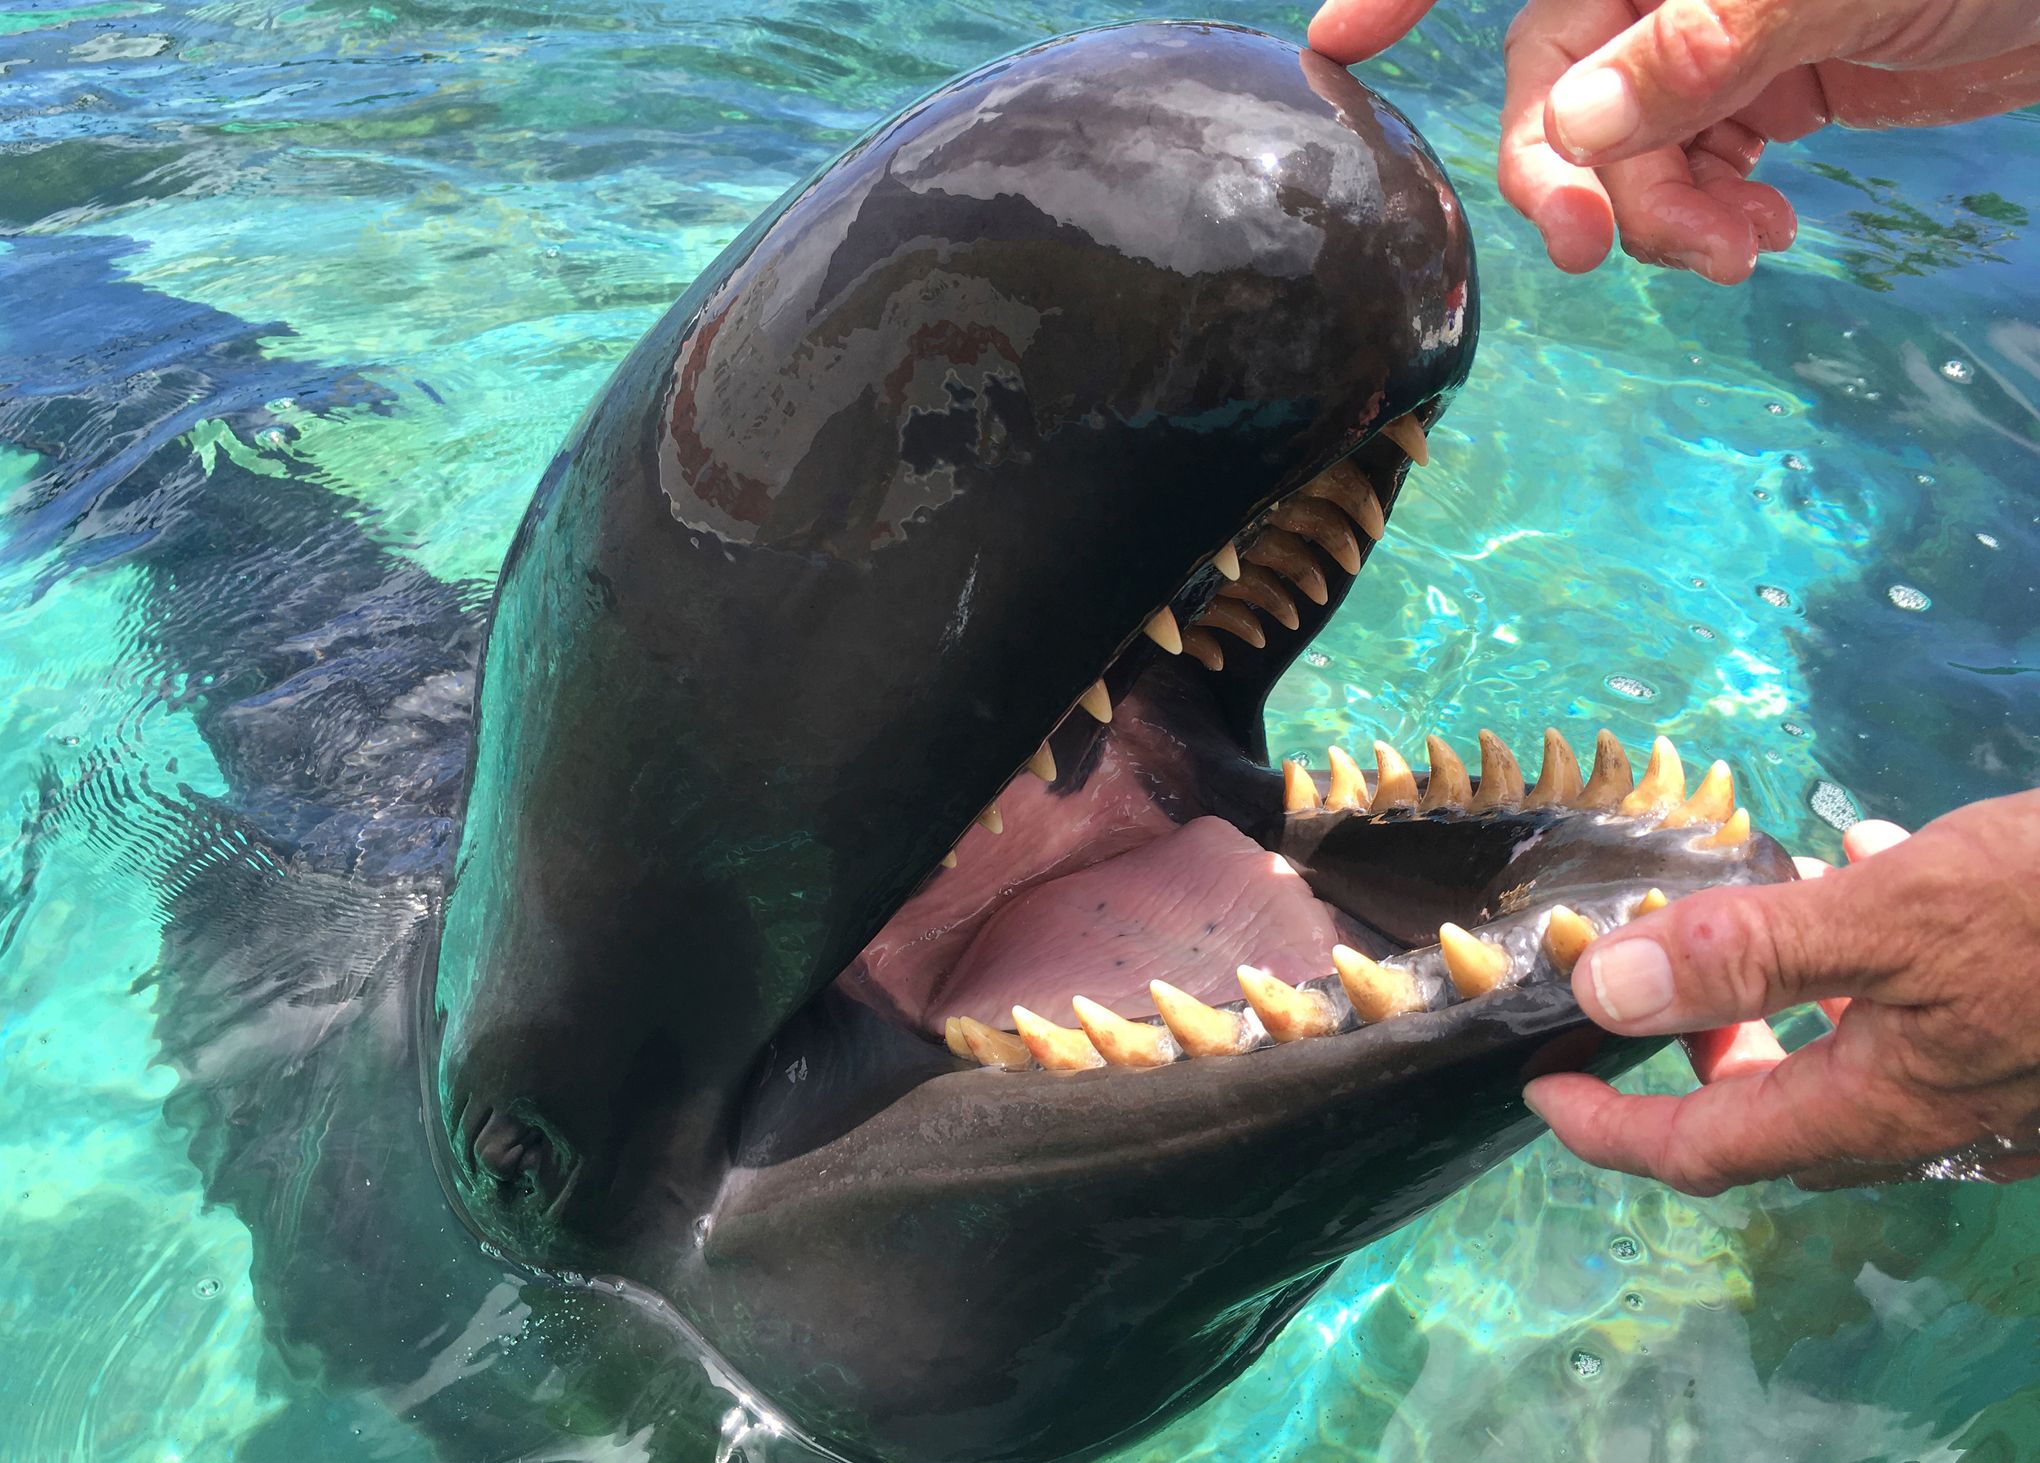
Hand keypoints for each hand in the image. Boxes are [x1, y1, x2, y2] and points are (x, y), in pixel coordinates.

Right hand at [1308, 0, 2039, 283]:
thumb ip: (1696, 50)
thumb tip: (1574, 129)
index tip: (1340, 47)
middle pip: (1561, 86)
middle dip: (1583, 177)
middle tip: (1612, 248)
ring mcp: (1711, 36)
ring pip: (1623, 146)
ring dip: (1659, 216)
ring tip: (1739, 247)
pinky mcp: (1762, 89)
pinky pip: (1691, 168)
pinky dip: (1707, 215)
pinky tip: (1760, 229)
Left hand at [1522, 790, 2039, 1193]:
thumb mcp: (1896, 913)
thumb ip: (1750, 953)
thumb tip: (1605, 983)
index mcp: (1887, 1106)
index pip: (1707, 1147)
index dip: (1612, 1128)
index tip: (1542, 1089)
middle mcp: (1942, 1121)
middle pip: (1780, 1115)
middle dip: (1698, 1057)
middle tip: (1652, 980)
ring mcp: (2004, 1096)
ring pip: (1855, 1064)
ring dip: (1789, 1000)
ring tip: (1768, 907)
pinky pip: (1928, 1022)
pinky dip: (1876, 965)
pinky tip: (1881, 866)